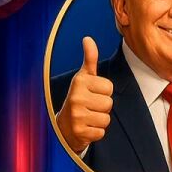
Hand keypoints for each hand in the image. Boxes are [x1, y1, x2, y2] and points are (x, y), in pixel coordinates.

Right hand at [55, 37, 114, 152]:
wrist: (62, 126)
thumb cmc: (78, 98)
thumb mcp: (83, 77)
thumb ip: (90, 59)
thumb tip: (88, 39)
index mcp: (79, 81)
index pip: (109, 87)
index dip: (103, 92)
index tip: (92, 94)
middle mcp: (76, 97)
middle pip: (108, 103)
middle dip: (102, 107)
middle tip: (90, 107)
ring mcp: (76, 116)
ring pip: (106, 119)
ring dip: (100, 120)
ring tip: (88, 117)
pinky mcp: (79, 132)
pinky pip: (101, 132)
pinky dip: (96, 132)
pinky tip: (86, 127)